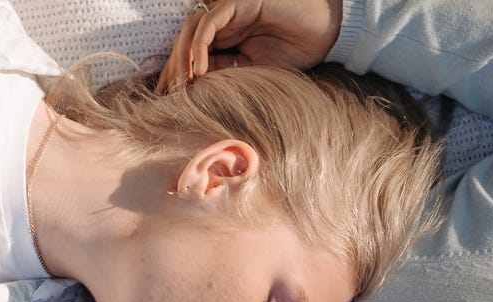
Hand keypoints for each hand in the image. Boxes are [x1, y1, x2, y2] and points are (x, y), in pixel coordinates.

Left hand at [157, 0, 341, 91]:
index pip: (190, 55)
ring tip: (183, 83)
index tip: (166, 100)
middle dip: (173, 68)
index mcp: (225, 40)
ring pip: (192, 29)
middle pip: (185, 41)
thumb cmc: (295, 52)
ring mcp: (229, 10)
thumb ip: (226, 75)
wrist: (326, 34)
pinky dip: (201, 45)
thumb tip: (195, 90)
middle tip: (167, 95)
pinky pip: (210, 22)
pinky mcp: (239, 1)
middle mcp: (223, 23)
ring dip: (183, 57)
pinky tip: (201, 69)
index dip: (176, 75)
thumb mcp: (253, 72)